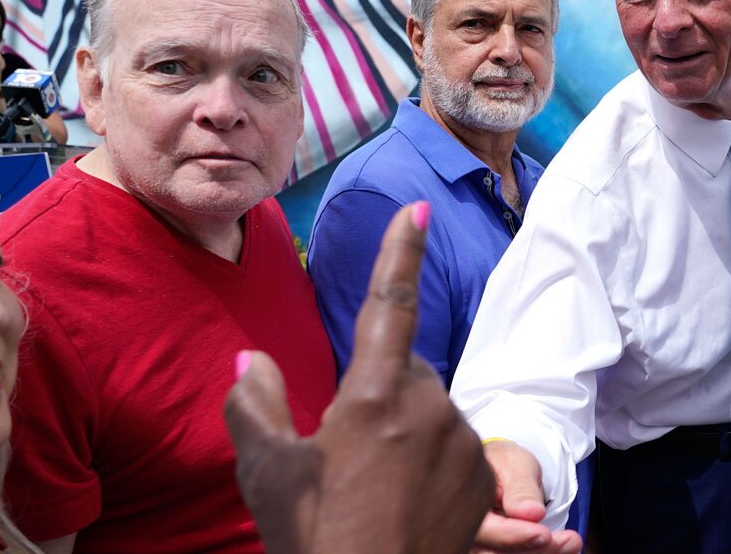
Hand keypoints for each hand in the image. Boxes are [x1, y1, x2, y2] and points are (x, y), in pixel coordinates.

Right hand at [224, 202, 493, 553]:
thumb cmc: (315, 537)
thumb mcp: (267, 473)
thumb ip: (255, 404)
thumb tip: (249, 360)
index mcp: (376, 398)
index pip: (389, 305)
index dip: (400, 252)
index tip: (415, 208)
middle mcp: (430, 410)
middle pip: (404, 372)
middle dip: (378, 391)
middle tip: (343, 449)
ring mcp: (463, 446)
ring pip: (428, 412)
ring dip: (403, 429)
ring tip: (370, 486)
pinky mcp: (481, 480)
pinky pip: (451, 449)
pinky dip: (428, 461)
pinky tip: (401, 499)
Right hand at [470, 441, 582, 553]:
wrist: (499, 471)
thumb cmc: (502, 464)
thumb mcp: (514, 464)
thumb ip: (520, 489)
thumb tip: (530, 513)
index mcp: (462, 504)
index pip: (483, 530)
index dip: (512, 536)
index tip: (543, 534)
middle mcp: (464, 530)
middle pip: (494, 552)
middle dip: (534, 550)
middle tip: (570, 540)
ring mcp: (477, 544)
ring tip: (572, 541)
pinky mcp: (493, 549)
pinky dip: (543, 553)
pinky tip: (564, 546)